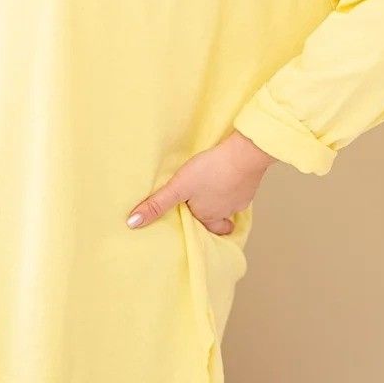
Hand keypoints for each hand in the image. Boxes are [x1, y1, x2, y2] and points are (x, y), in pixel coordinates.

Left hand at [125, 131, 277, 234]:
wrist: (245, 154)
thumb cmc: (211, 170)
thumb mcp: (178, 187)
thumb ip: (157, 204)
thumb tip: (133, 223)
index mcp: (208, 216)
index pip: (202, 228)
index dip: (197, 227)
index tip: (194, 225)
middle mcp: (225, 212)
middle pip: (218, 221)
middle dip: (211, 218)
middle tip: (202, 211)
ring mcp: (240, 200)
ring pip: (230, 206)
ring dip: (222, 201)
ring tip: (212, 190)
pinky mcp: (250, 185)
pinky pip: (241, 191)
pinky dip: (234, 186)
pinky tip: (228, 175)